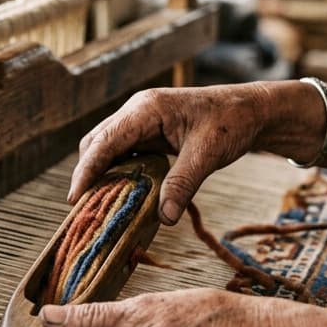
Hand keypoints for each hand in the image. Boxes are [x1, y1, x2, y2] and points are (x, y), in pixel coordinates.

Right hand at [68, 85, 267, 223]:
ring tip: (97, 205)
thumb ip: (183, 183)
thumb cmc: (231, 123)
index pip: (104, 141)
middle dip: (87, 174)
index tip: (75, 198)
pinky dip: (116, 172)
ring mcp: (141, 121)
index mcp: (146, 109)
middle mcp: (137, 111)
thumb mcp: (208, 154)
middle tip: (83, 209)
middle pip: (96, 143)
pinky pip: (122, 152)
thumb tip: (163, 217)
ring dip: (100, 174)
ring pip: (106, 147)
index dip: (86, 170)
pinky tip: (121, 193)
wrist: (251, 110)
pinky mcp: (148, 132)